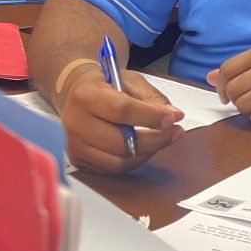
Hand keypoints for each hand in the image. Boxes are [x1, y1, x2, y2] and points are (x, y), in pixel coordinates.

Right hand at [61, 65, 184, 174]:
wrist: (76, 94)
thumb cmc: (104, 85)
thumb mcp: (129, 80)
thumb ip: (152, 97)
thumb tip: (173, 115)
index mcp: (85, 96)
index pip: (122, 110)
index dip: (151, 117)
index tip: (173, 118)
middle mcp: (75, 123)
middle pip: (121, 143)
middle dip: (155, 140)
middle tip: (175, 132)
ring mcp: (75, 146)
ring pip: (118, 162)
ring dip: (146, 153)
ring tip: (160, 139)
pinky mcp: (78, 161)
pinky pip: (112, 170)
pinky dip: (133, 161)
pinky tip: (143, 148)